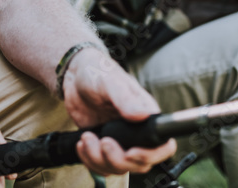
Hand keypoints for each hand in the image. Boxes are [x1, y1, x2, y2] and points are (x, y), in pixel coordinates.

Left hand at [63, 48, 176, 174]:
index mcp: (146, 115)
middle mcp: (135, 131)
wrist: (75, 76)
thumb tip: (144, 114)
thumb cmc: (98, 71)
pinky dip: (89, 160)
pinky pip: (101, 165)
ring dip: (99, 159)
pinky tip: (82, 142)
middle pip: (139, 163)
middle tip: (104, 142)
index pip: (163, 145)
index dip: (150, 155)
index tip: (131, 151)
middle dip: (119, 159)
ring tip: (87, 138)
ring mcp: (119, 140)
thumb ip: (126, 99)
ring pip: (118, 167)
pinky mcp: (102, 145)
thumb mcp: (111, 81)